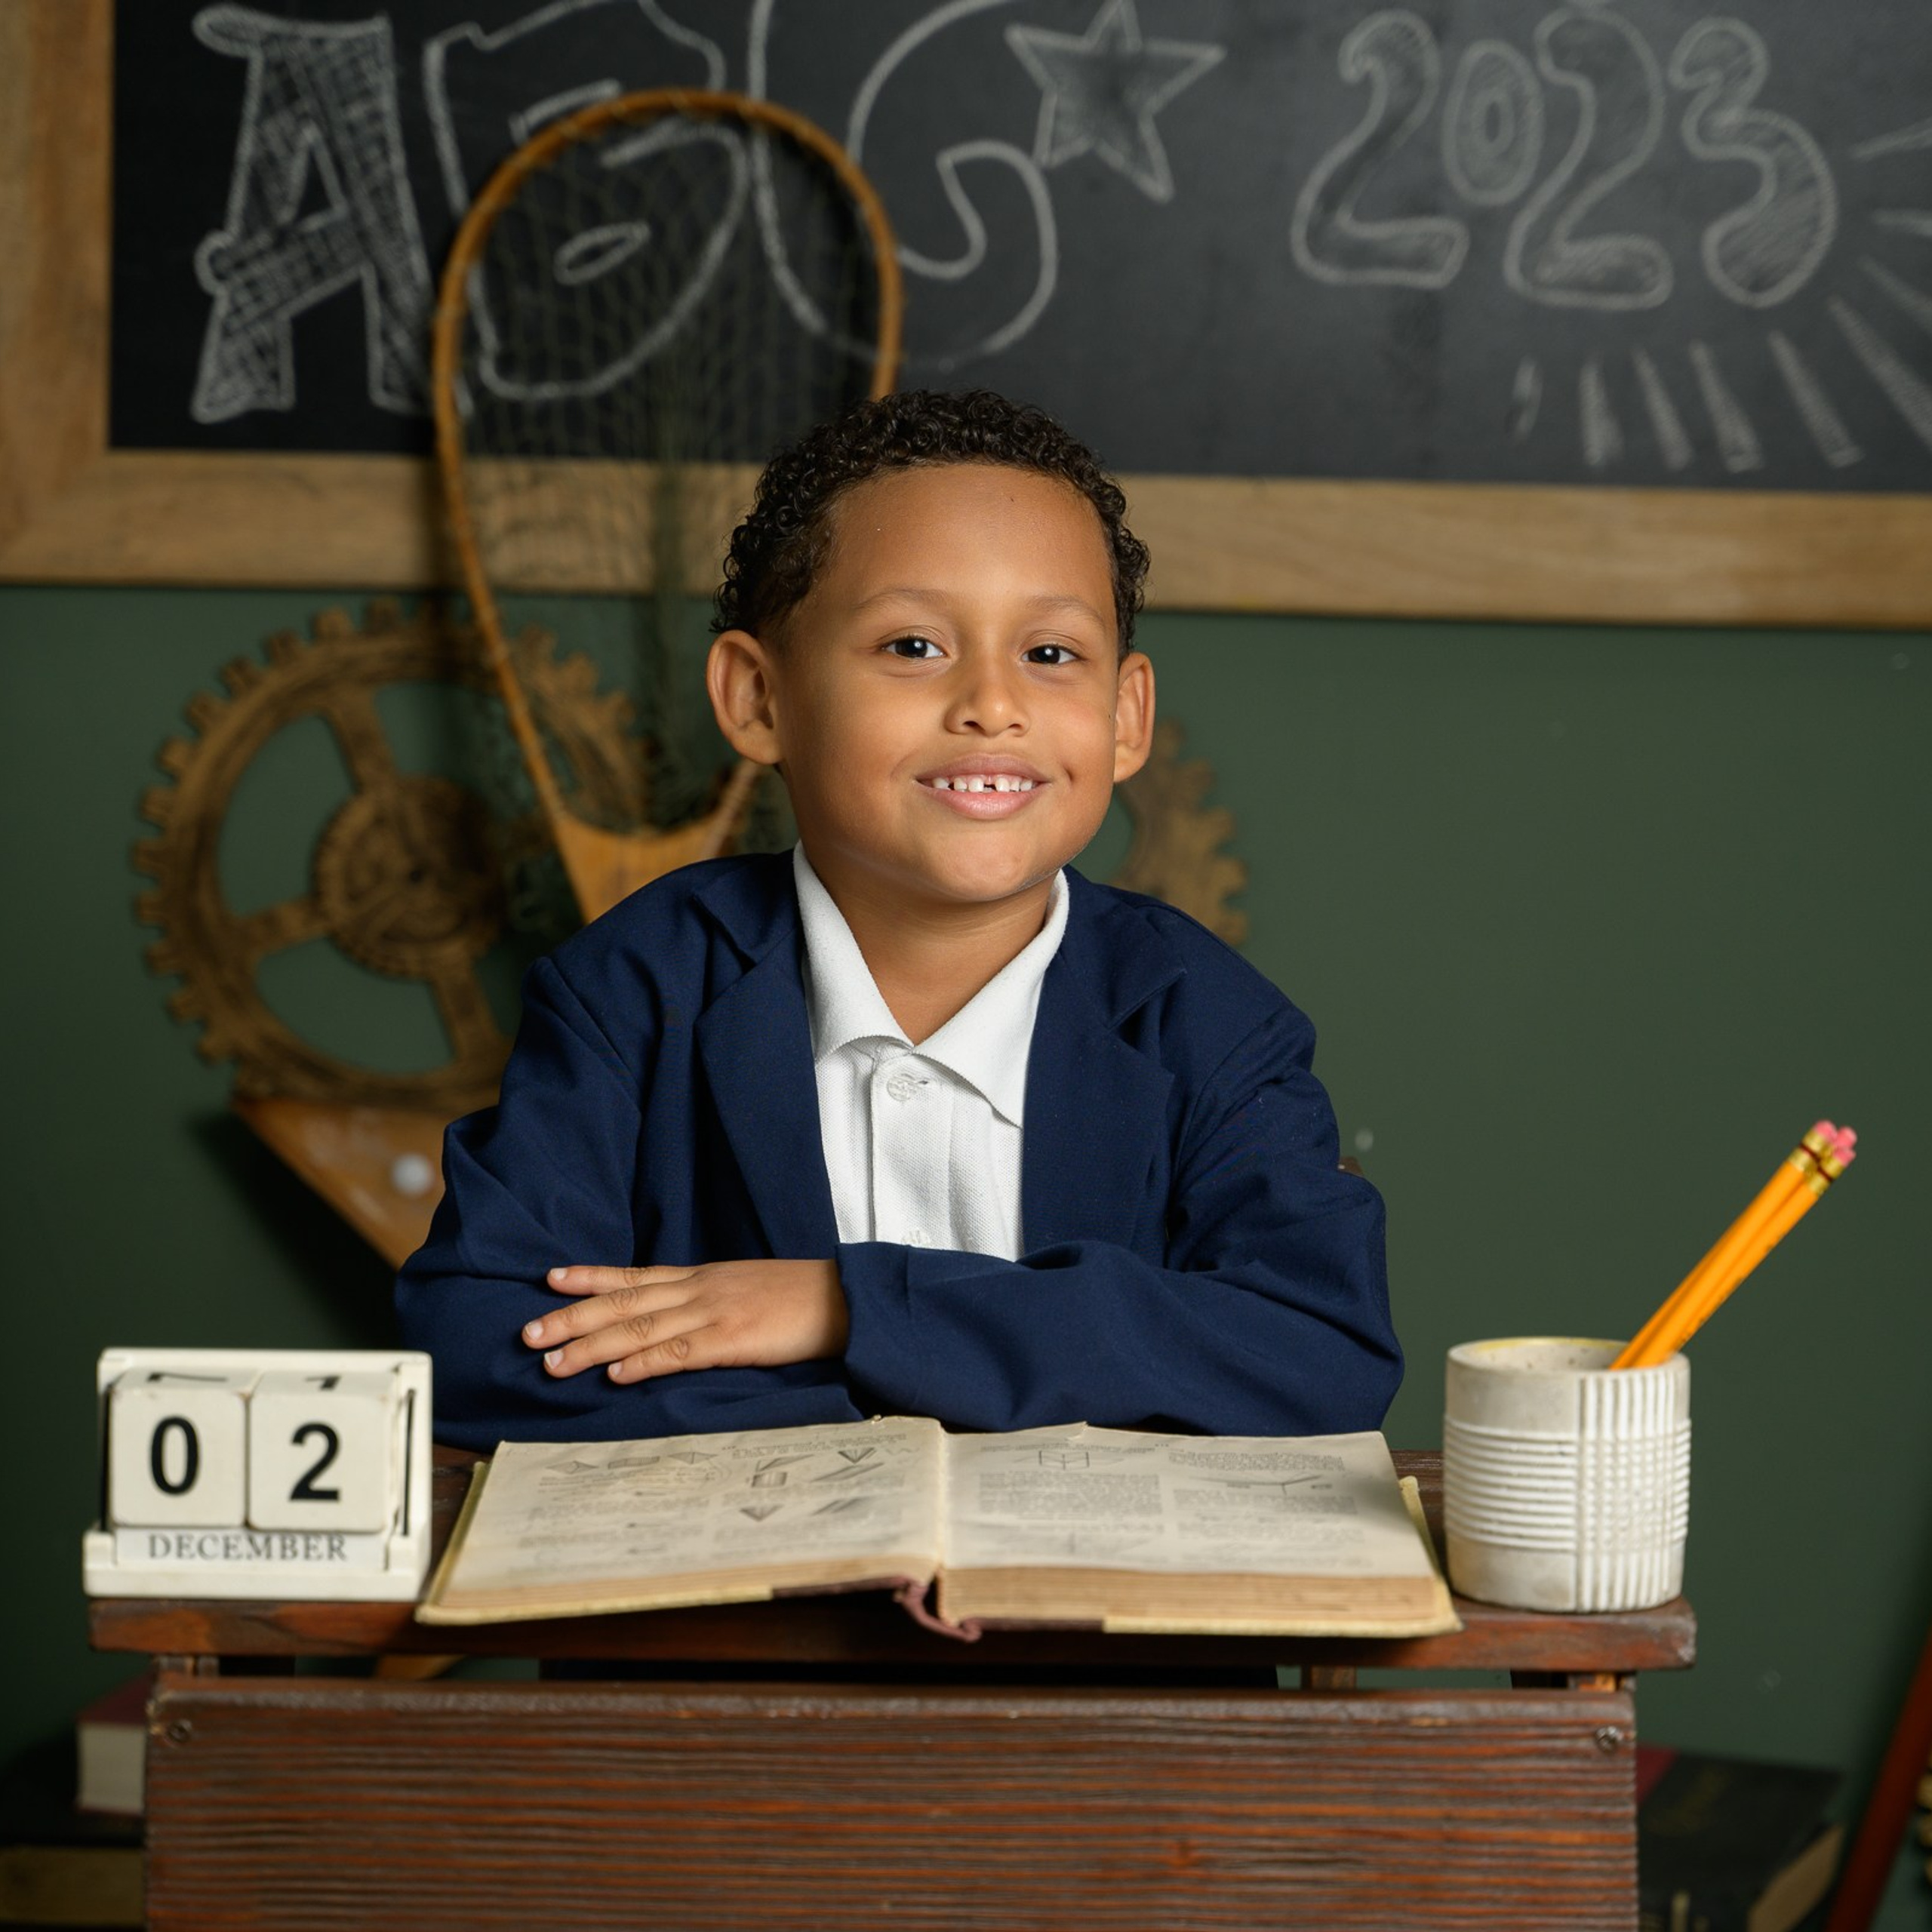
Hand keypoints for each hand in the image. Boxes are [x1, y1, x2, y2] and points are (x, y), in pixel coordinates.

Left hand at [522, 1260, 848, 1382]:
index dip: (590, 1278)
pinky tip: (615, 1375)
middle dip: (572, 1318)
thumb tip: (672, 1318)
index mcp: (702, 1278)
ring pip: (640, 1330)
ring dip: (592, 1347)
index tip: (549, 1278)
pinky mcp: (733, 1341)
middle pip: (623, 1304)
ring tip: (552, 1363)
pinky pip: (680, 1353)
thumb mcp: (745, 1289)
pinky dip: (643, 1363)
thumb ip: (707, 1300)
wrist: (847, 1299)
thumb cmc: (799, 1299)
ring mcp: (714, 1314)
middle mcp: (699, 1290)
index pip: (634, 1276)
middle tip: (527, 1335)